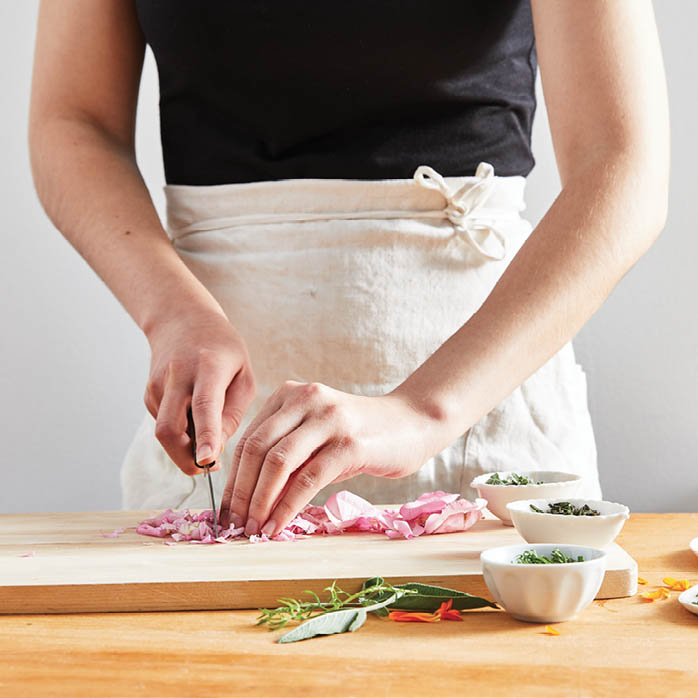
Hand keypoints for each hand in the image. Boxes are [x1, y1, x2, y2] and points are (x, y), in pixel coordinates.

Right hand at [144, 308, 256, 474]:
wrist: (182, 319)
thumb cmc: (223, 349)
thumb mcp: (243, 375)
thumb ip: (233, 414)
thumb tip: (214, 450)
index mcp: (208, 366)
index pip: (204, 405)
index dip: (205, 435)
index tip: (207, 460)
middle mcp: (177, 376)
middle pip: (169, 429)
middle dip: (185, 459)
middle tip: (207, 467)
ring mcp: (157, 386)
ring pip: (165, 432)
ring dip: (185, 443)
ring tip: (206, 424)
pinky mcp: (148, 394)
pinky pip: (164, 424)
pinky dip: (180, 429)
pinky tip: (192, 410)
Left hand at [218, 380, 452, 535]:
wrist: (412, 423)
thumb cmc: (360, 435)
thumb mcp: (316, 434)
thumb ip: (286, 452)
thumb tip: (247, 499)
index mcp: (290, 395)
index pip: (249, 439)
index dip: (233, 479)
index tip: (226, 511)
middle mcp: (306, 398)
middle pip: (257, 449)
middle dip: (241, 493)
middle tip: (235, 525)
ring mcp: (329, 418)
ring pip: (278, 463)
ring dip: (260, 502)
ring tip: (255, 530)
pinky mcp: (350, 442)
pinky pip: (308, 478)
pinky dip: (288, 506)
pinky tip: (280, 525)